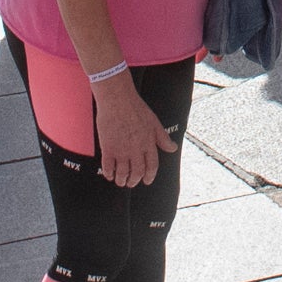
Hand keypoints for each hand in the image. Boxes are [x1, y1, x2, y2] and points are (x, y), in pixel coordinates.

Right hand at [91, 72, 179, 187]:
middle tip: (131, 183)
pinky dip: (109, 174)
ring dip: (122, 180)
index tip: (146, 180)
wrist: (117, 99)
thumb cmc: (135, 108)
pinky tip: (109, 175)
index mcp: (149, 144)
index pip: (152, 166)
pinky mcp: (108, 148)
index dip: (149, 176)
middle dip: (134, 181)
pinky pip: (108, 167)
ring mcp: (121, 150)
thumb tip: (173, 148)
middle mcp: (136, 150)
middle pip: (137, 173)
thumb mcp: (154, 122)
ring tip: (120, 182)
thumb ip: (163, 138)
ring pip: (123, 173)